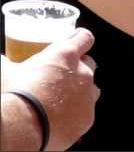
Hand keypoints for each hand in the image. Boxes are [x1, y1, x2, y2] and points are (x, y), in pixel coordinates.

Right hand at [3, 28, 98, 149]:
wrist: (18, 129)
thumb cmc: (13, 96)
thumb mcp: (7, 72)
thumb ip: (8, 62)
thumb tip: (2, 60)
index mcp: (66, 55)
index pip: (84, 38)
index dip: (79, 40)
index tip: (75, 43)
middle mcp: (83, 72)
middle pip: (89, 63)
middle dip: (78, 68)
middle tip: (60, 78)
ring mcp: (87, 96)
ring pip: (91, 89)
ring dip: (80, 91)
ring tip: (61, 101)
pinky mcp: (87, 118)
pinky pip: (86, 113)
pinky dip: (76, 115)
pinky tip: (60, 119)